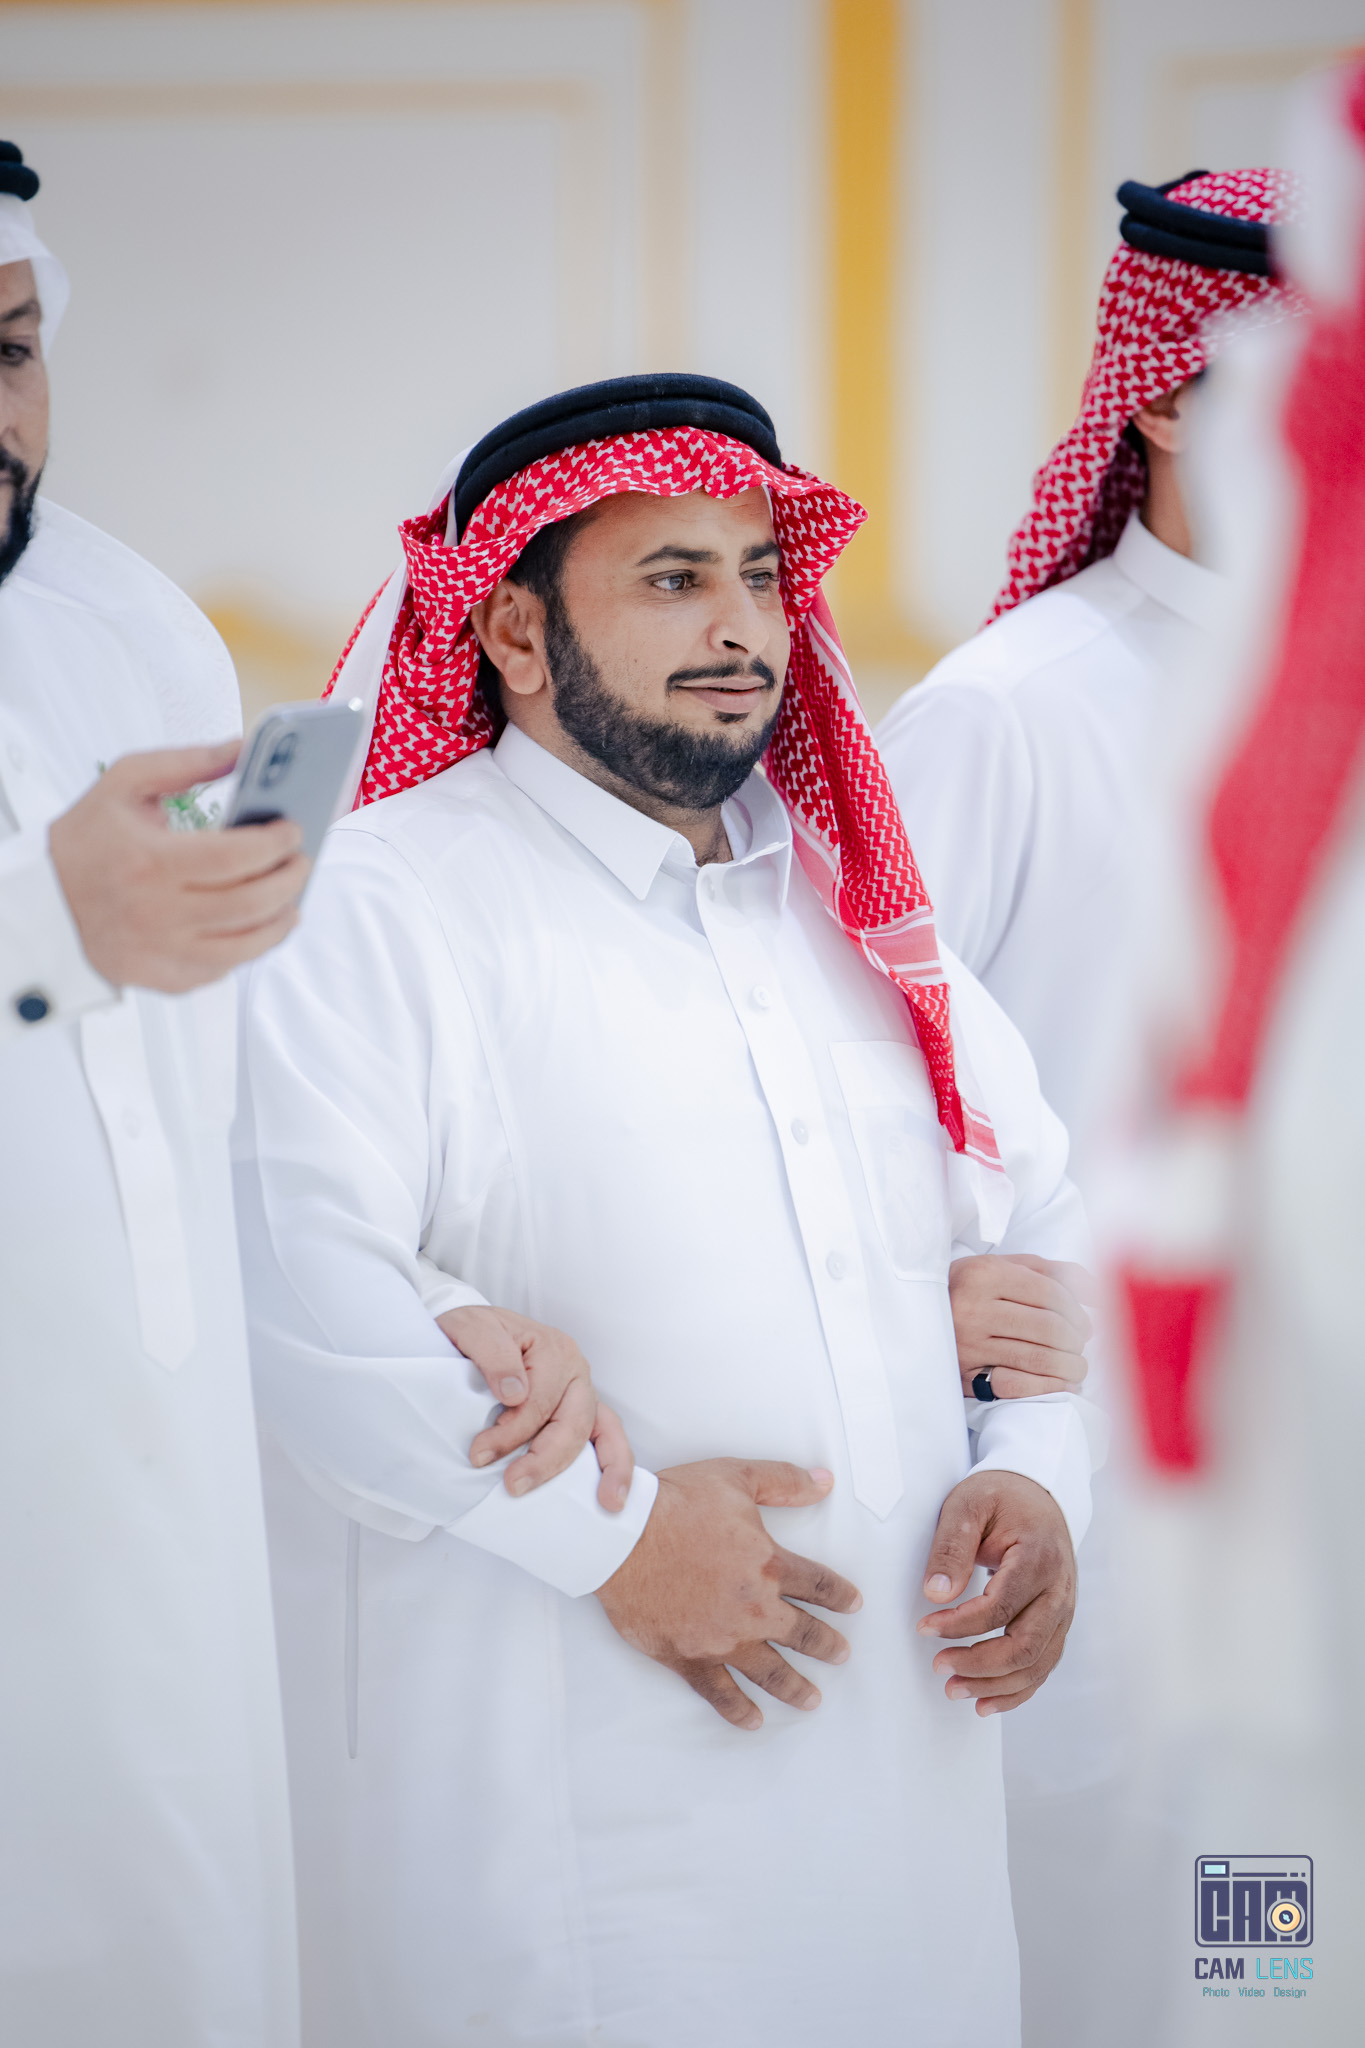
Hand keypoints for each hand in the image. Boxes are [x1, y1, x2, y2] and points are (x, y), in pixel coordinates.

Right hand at [48, 743, 309, 992]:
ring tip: (292, 900)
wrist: (41, 901)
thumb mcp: (124, 784)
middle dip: (290, 880)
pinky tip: (256, 928)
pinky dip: (247, 950)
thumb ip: (186, 762)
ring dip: (281, 922)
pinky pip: (221, 972)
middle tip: (301, 862)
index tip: (293, 830)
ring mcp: (161, 952)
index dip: (276, 843)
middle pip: (251, 904)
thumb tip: (243, 748)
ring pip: (246, 947)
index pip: (236, 857)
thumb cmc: (85, 841)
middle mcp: (158, 912)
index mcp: (151, 861)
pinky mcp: (161, 978)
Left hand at [437, 1304, 633, 1511]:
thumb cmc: (473, 1334)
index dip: (509, 1433)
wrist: (474, 1334)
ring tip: (601, 1503)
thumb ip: (493, 1355)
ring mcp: (582, 1392)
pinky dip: (616, 1465)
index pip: (537, 1402)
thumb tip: (515, 1393)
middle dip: (544, 1460)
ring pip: (595, 1432)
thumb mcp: (470, 1329)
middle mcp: (575, 1370)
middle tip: (512, 1485)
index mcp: (553, 1349)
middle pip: (571, 1421)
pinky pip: (609, 1436)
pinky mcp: (582, 1410)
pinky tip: (610, 1497)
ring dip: (594, 1469)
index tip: (479, 1454)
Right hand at [595, 1459, 860, 1729]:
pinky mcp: (690, 1658)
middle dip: (826, 1646)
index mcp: (768, 1564)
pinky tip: (753, 1720)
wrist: (623, 1539)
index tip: (853, 1605)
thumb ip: (784, 1482)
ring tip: (811, 1699)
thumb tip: (824, 1482)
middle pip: (803, 1634)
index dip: (839, 1595)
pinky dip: (739, 1710)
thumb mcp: (736, 1478)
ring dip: (794, 1687)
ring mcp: (723, 1638)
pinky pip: (721, 1693)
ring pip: (770, 1672)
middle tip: (841, 1656)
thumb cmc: (676, 1505)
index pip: (817, 1585)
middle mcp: (754, 1608)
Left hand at [916, 1469, 1074, 1714]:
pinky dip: (1016, 1690)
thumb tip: (936, 1595)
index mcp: (1039, 1558)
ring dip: (995, 1685)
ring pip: (1036, 1664)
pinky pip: (1043, 1665)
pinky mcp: (1058, 1622)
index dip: (960, 1625)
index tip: (924, 1627)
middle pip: (1024, 1646)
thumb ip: (951, 1548)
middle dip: (979, 1665)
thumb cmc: (1000, 1497)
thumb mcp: (968, 1505)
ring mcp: (1064, 1610)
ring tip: (954, 1689)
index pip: (1000, 1608)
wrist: (1038, 1493)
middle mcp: (1060, 1590)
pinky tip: (986, 1702)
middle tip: (939, 1666)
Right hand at [950, 1252, 1092, 1398]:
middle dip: (1076, 1341)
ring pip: (1038, 1358)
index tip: (1086, 1324)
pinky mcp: (965, 1376)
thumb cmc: (973, 1289)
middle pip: (1048, 1327)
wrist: (918, 1318)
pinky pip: (1017, 1386)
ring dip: (1071, 1366)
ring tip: (1078, 1366)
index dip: (1077, 1312)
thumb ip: (1052, 1272)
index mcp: (984, 1274)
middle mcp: (973, 1307)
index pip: (1049, 1293)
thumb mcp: (1005, 1268)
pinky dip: (1049, 1387)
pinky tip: (1063, 1385)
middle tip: (1080, 1346)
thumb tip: (1098, 1291)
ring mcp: (967, 1344)